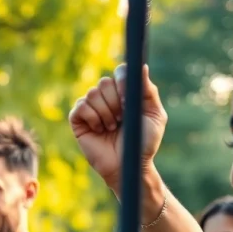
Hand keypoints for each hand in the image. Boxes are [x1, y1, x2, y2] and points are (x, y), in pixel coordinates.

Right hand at [69, 64, 166, 190]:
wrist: (129, 164)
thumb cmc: (144, 143)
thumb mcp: (154, 115)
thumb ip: (148, 91)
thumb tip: (142, 66)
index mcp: (125, 93)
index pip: (120, 71)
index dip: (122, 81)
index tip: (128, 101)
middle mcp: (107, 97)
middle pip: (104, 82)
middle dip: (115, 102)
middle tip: (121, 120)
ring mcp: (91, 108)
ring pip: (92, 94)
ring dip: (105, 113)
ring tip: (111, 128)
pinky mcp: (78, 120)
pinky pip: (80, 107)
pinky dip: (92, 117)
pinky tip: (98, 130)